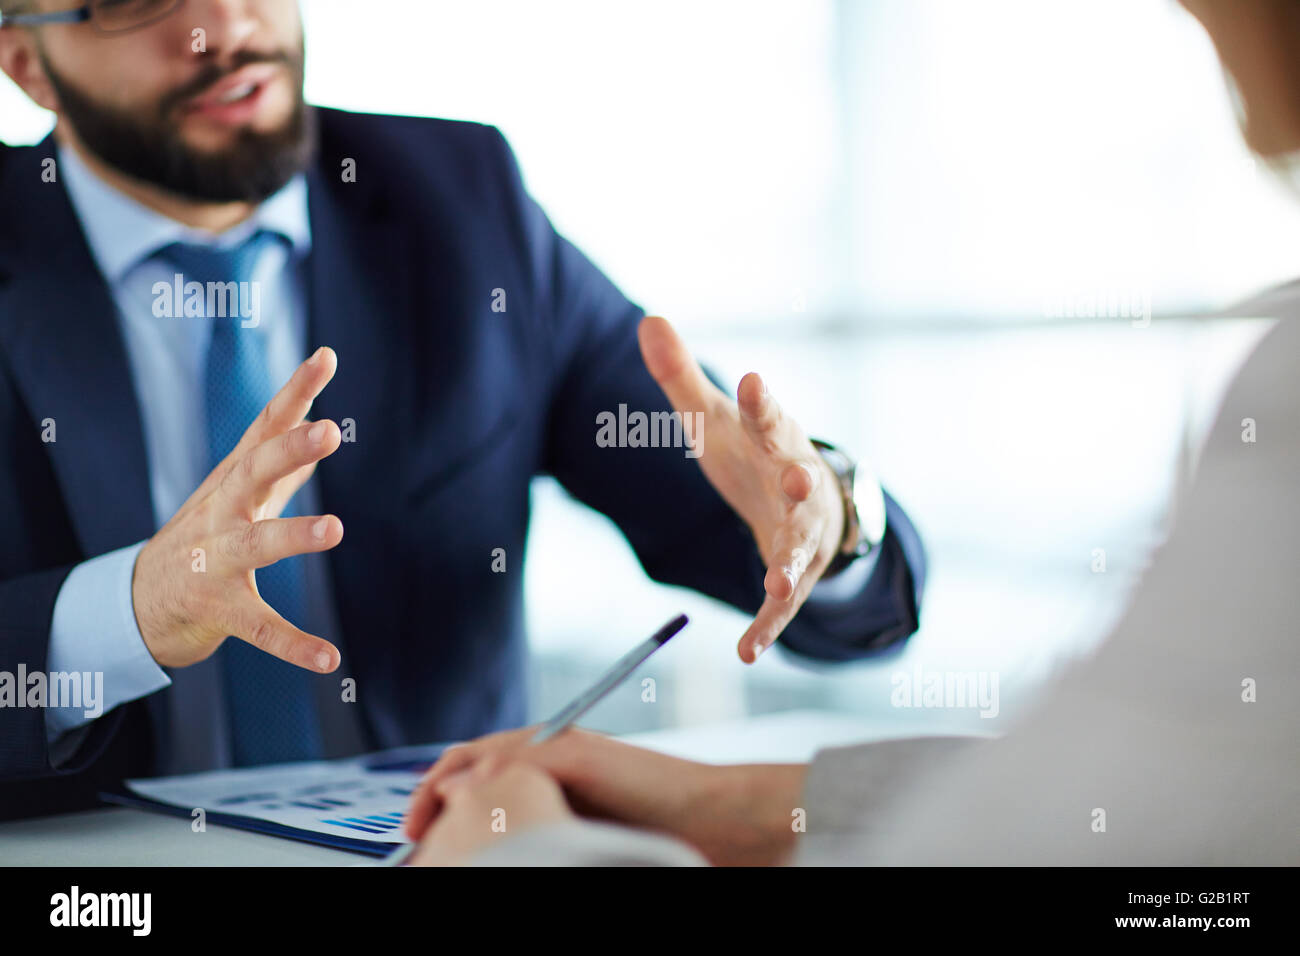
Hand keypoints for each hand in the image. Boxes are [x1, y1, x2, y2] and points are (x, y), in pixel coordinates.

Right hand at [130, 347, 344, 672]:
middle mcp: (223, 513)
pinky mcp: (218, 610)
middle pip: (254, 471)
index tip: (326, 357)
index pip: (265, 427)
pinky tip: (329, 659)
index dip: (296, 391)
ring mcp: (216, 561)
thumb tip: (316, 413)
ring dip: (294, 535)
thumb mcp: (237, 491)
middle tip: (329, 430)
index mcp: (234, 482)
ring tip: (335, 528)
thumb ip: (280, 457)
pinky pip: (261, 628)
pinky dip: (294, 645)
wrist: (139, 602)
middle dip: (289, 449)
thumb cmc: (203, 536)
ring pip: (256, 543)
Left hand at [405, 726, 807, 866]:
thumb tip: (488, 845)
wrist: (716, 816)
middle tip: (410, 833)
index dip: (440, 798)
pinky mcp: (578, 752)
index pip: (478, 770)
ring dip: (446, 787)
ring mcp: (564, 747)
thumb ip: (541, 826)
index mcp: (552, 766)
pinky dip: (485, 780)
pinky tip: (466, 805)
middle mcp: (552, 748)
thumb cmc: (661, 832)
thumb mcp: (582, 832)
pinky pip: (516, 759)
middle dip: (430, 795)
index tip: (419, 834)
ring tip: (423, 824)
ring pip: (482, 756)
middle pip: (468, 759)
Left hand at [638, 315, 845, 661]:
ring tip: (778, 583)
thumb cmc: (752, 453)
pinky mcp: (797, 575)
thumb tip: (647, 318)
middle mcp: (796, 482)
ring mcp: (802, 532)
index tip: (751, 382)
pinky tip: (746, 653)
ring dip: (791, 564)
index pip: (767, 415)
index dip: (760, 401)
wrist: (811, 505)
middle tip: (801, 478)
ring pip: (801, 547)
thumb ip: (679, 375)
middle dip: (802, 480)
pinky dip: (766, 628)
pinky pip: (783, 606)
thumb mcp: (711, 417)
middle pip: (800, 479)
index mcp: (773, 438)